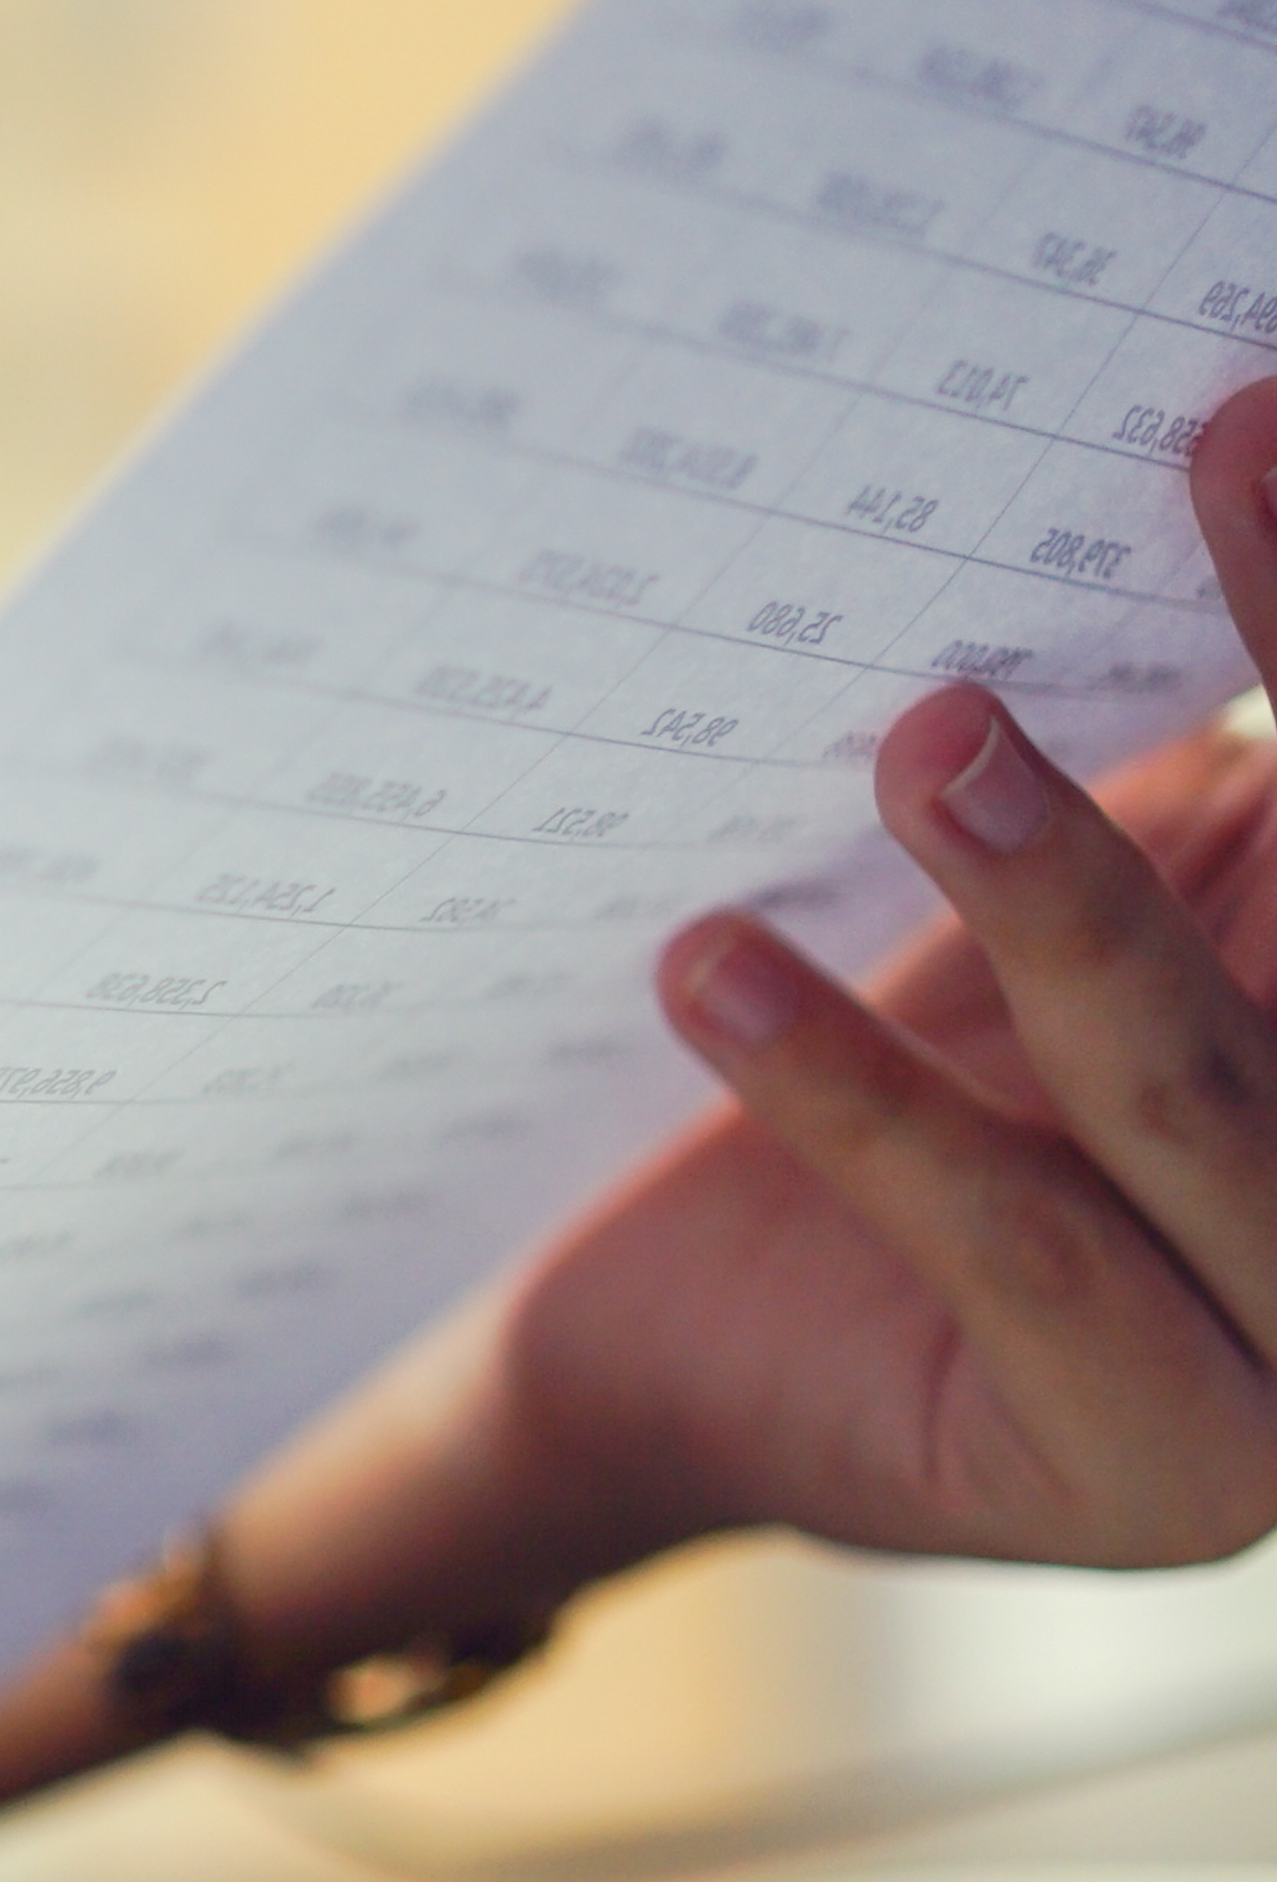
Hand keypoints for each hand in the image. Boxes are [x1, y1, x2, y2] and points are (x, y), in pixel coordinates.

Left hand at [466, 379, 1276, 1590]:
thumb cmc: (894, 1070)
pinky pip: (1023, 1252)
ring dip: (1066, 901)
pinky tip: (716, 970)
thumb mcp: (1058, 884)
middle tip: (1116, 538)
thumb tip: (1213, 421)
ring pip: (1207, 1096)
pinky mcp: (1154, 1475)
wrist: (662, 1346)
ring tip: (924, 740)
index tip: (1237, 406)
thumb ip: (1175, 741)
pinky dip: (866, 1102)